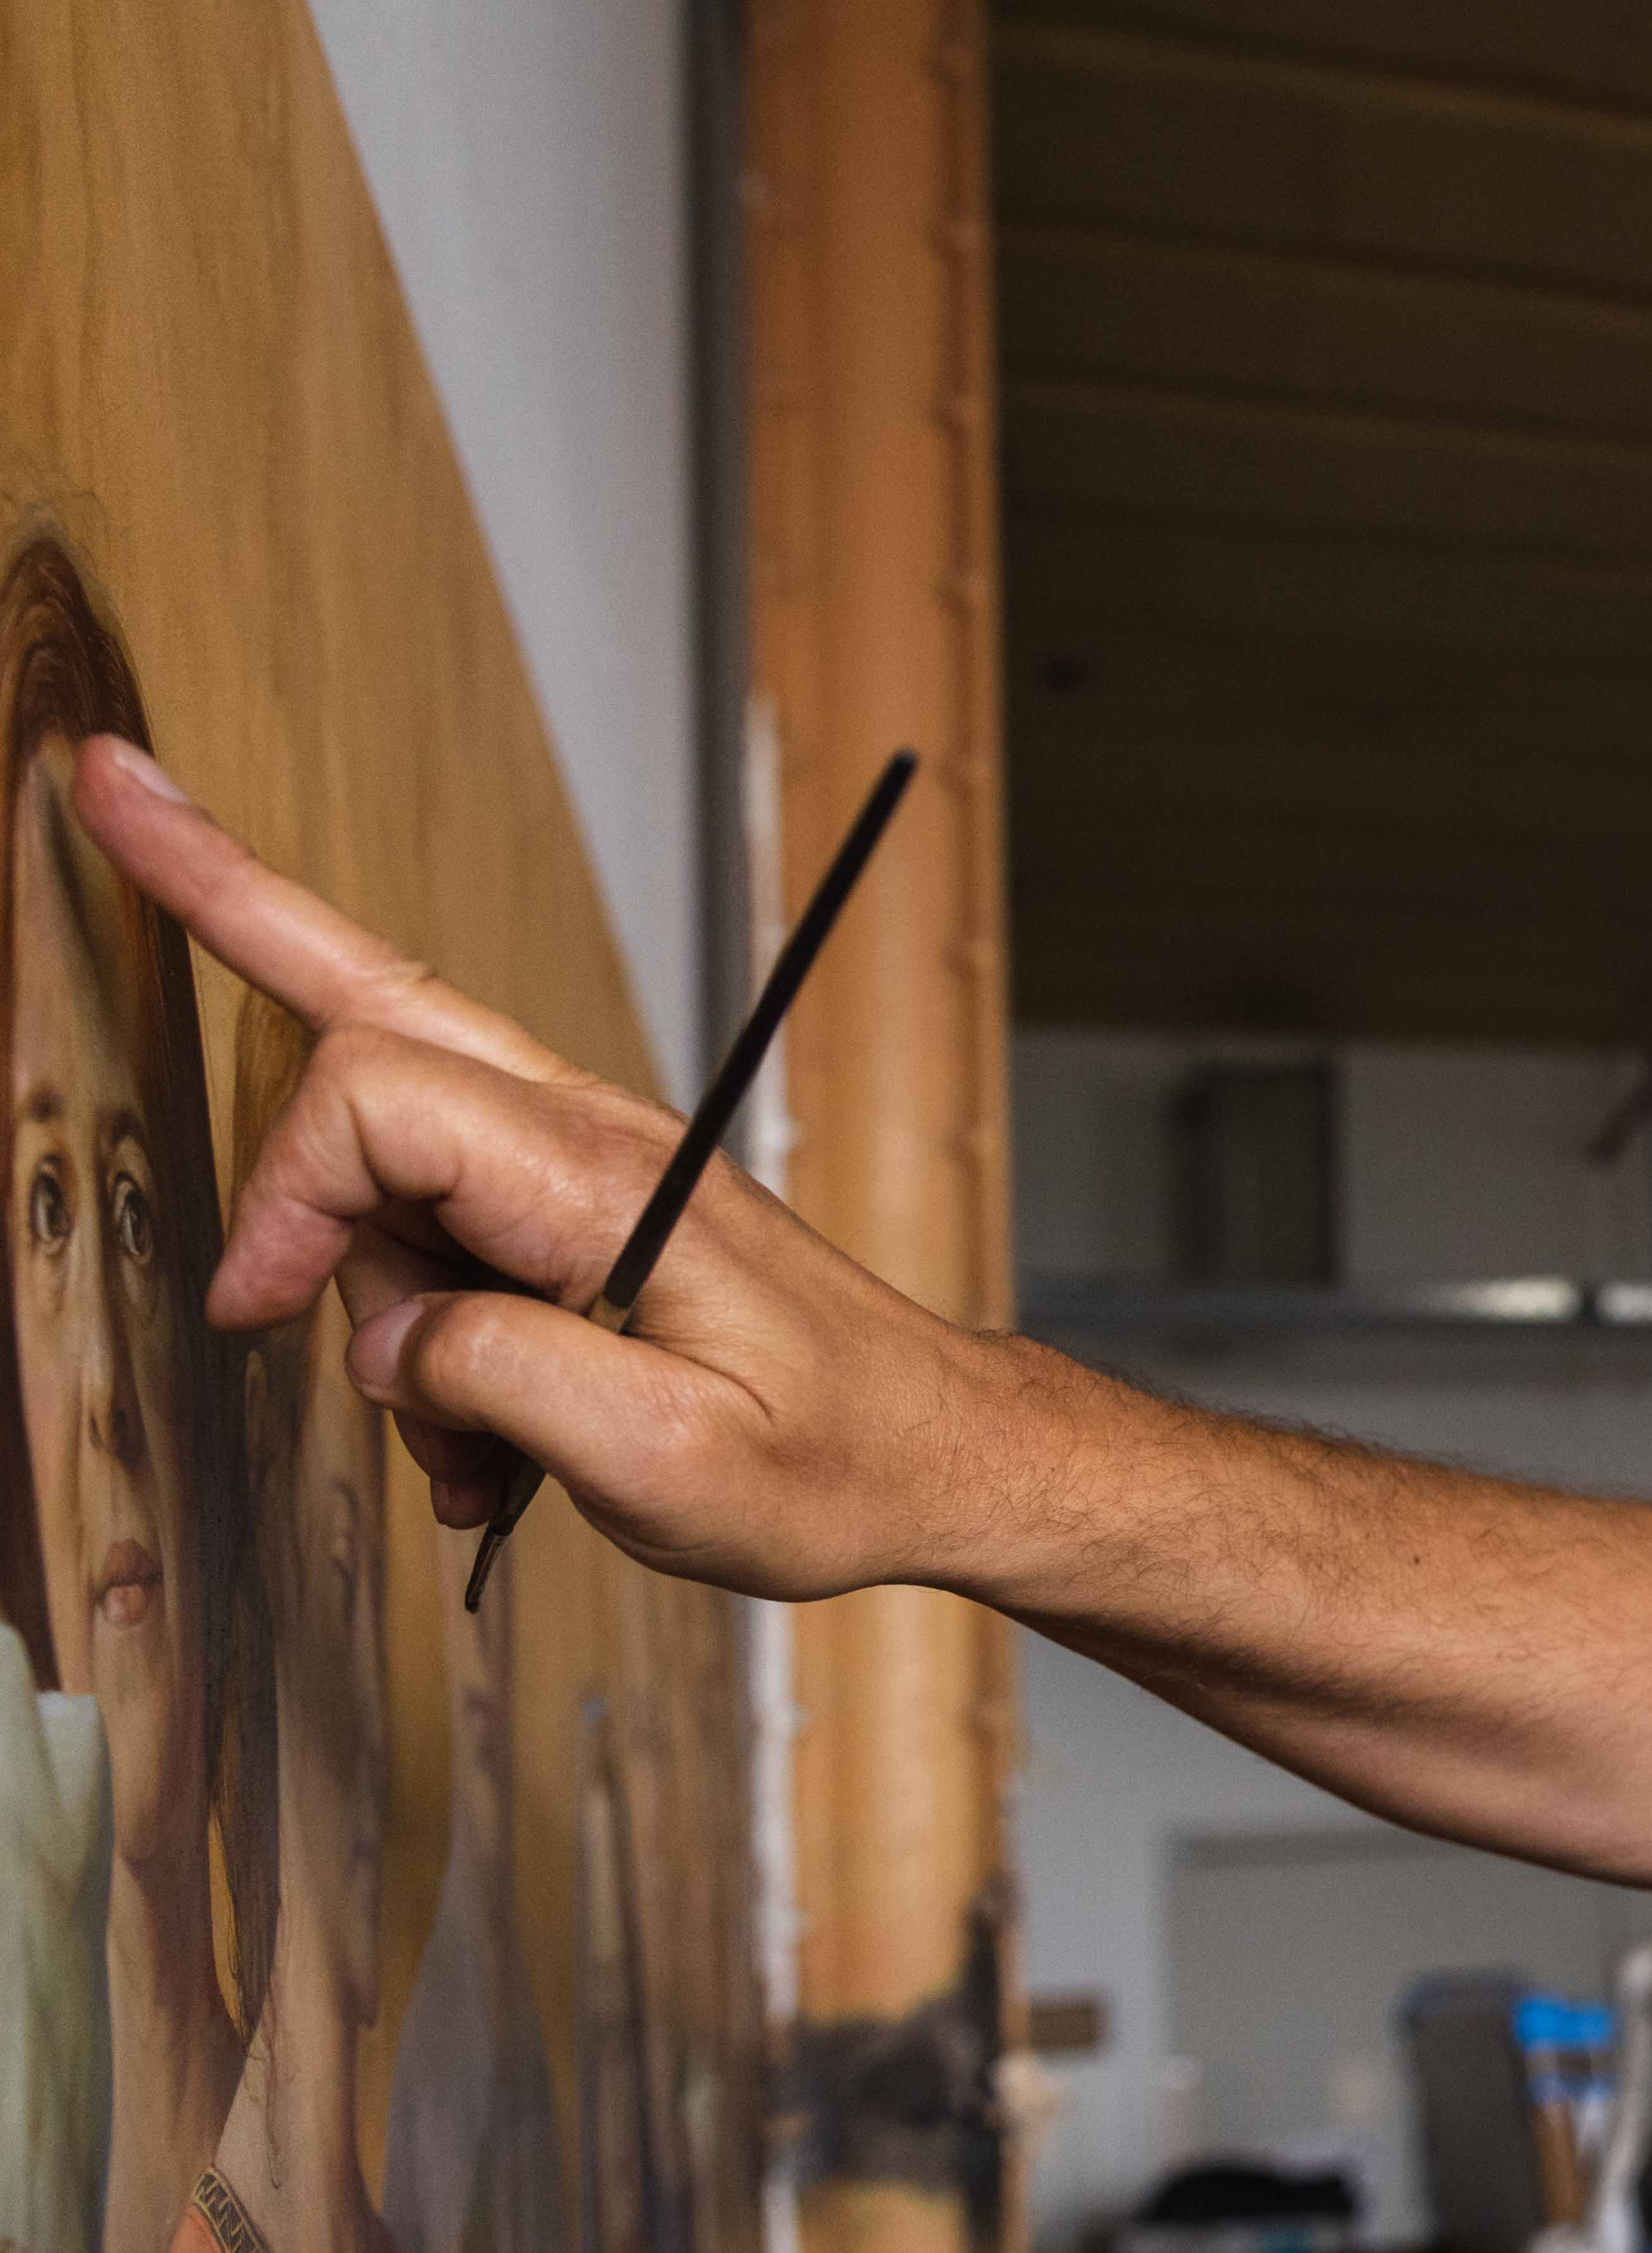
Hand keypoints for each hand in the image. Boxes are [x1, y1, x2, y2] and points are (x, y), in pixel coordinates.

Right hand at [67, 739, 1030, 1601]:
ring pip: (389, 1176)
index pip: (374, 1099)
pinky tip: (495, 1457)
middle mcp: (588, 1140)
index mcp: (604, 1178)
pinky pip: (443, 1248)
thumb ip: (506, 1384)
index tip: (258, 1308)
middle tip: (113, 789)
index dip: (287, 1197)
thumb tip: (391, 1340)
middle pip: (371, 994)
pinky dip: (434, 1364)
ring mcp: (584, 1171)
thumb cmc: (837, 1463)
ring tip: (485, 1462)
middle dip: (233, 899)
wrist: (938, 1459)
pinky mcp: (582, 1219)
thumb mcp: (672, 1460)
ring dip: (387, 1328)